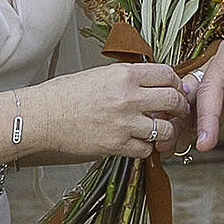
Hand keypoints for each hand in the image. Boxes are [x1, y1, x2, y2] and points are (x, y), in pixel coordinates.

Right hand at [19, 63, 189, 162]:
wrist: (43, 117)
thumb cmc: (64, 96)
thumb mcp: (99, 75)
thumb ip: (126, 79)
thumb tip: (149, 85)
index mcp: (124, 74)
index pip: (167, 74)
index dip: (176, 83)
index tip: (177, 89)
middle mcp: (128, 96)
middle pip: (173, 99)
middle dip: (181, 107)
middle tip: (179, 111)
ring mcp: (125, 122)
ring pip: (165, 129)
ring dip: (166, 131)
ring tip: (160, 131)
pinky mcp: (117, 144)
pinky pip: (146, 149)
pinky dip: (146, 148)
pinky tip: (138, 143)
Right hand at [187, 34, 223, 151]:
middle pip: (214, 82)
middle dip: (209, 115)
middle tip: (207, 143)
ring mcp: (219, 61)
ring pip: (201, 89)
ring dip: (196, 117)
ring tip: (194, 142)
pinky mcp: (214, 75)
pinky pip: (199, 94)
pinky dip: (193, 114)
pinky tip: (189, 134)